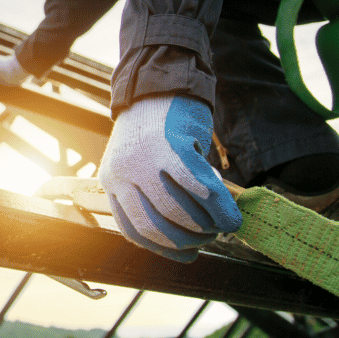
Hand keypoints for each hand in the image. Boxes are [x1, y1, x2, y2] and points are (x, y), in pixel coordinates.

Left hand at [98, 95, 241, 262]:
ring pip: (176, 208)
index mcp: (112, 179)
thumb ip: (153, 194)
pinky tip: (226, 209)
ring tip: (221, 224)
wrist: (159, 84)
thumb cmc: (154, 129)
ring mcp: (145, 158)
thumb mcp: (139, 163)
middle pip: (156, 224)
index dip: (165, 249)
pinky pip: (194, 182)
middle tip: (210, 238)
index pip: (134, 229)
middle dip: (187, 239)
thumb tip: (188, 235)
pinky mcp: (172, 144)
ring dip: (204, 224)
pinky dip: (213, 201)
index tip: (188, 255)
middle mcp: (123, 171)